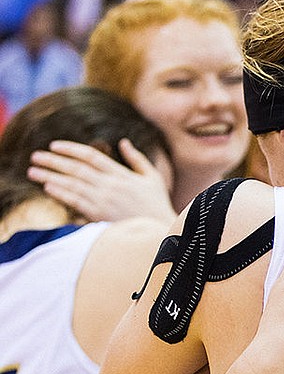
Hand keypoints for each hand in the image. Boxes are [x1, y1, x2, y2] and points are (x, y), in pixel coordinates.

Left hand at [27, 139, 175, 222]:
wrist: (161, 231)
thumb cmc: (157, 204)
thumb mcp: (153, 178)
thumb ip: (137, 159)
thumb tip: (124, 142)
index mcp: (122, 174)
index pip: (92, 156)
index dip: (72, 149)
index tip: (55, 145)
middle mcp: (111, 185)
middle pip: (77, 168)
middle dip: (54, 161)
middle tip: (35, 156)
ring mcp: (104, 200)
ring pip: (72, 184)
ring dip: (51, 176)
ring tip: (33, 171)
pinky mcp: (100, 215)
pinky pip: (76, 202)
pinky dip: (61, 194)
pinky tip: (48, 188)